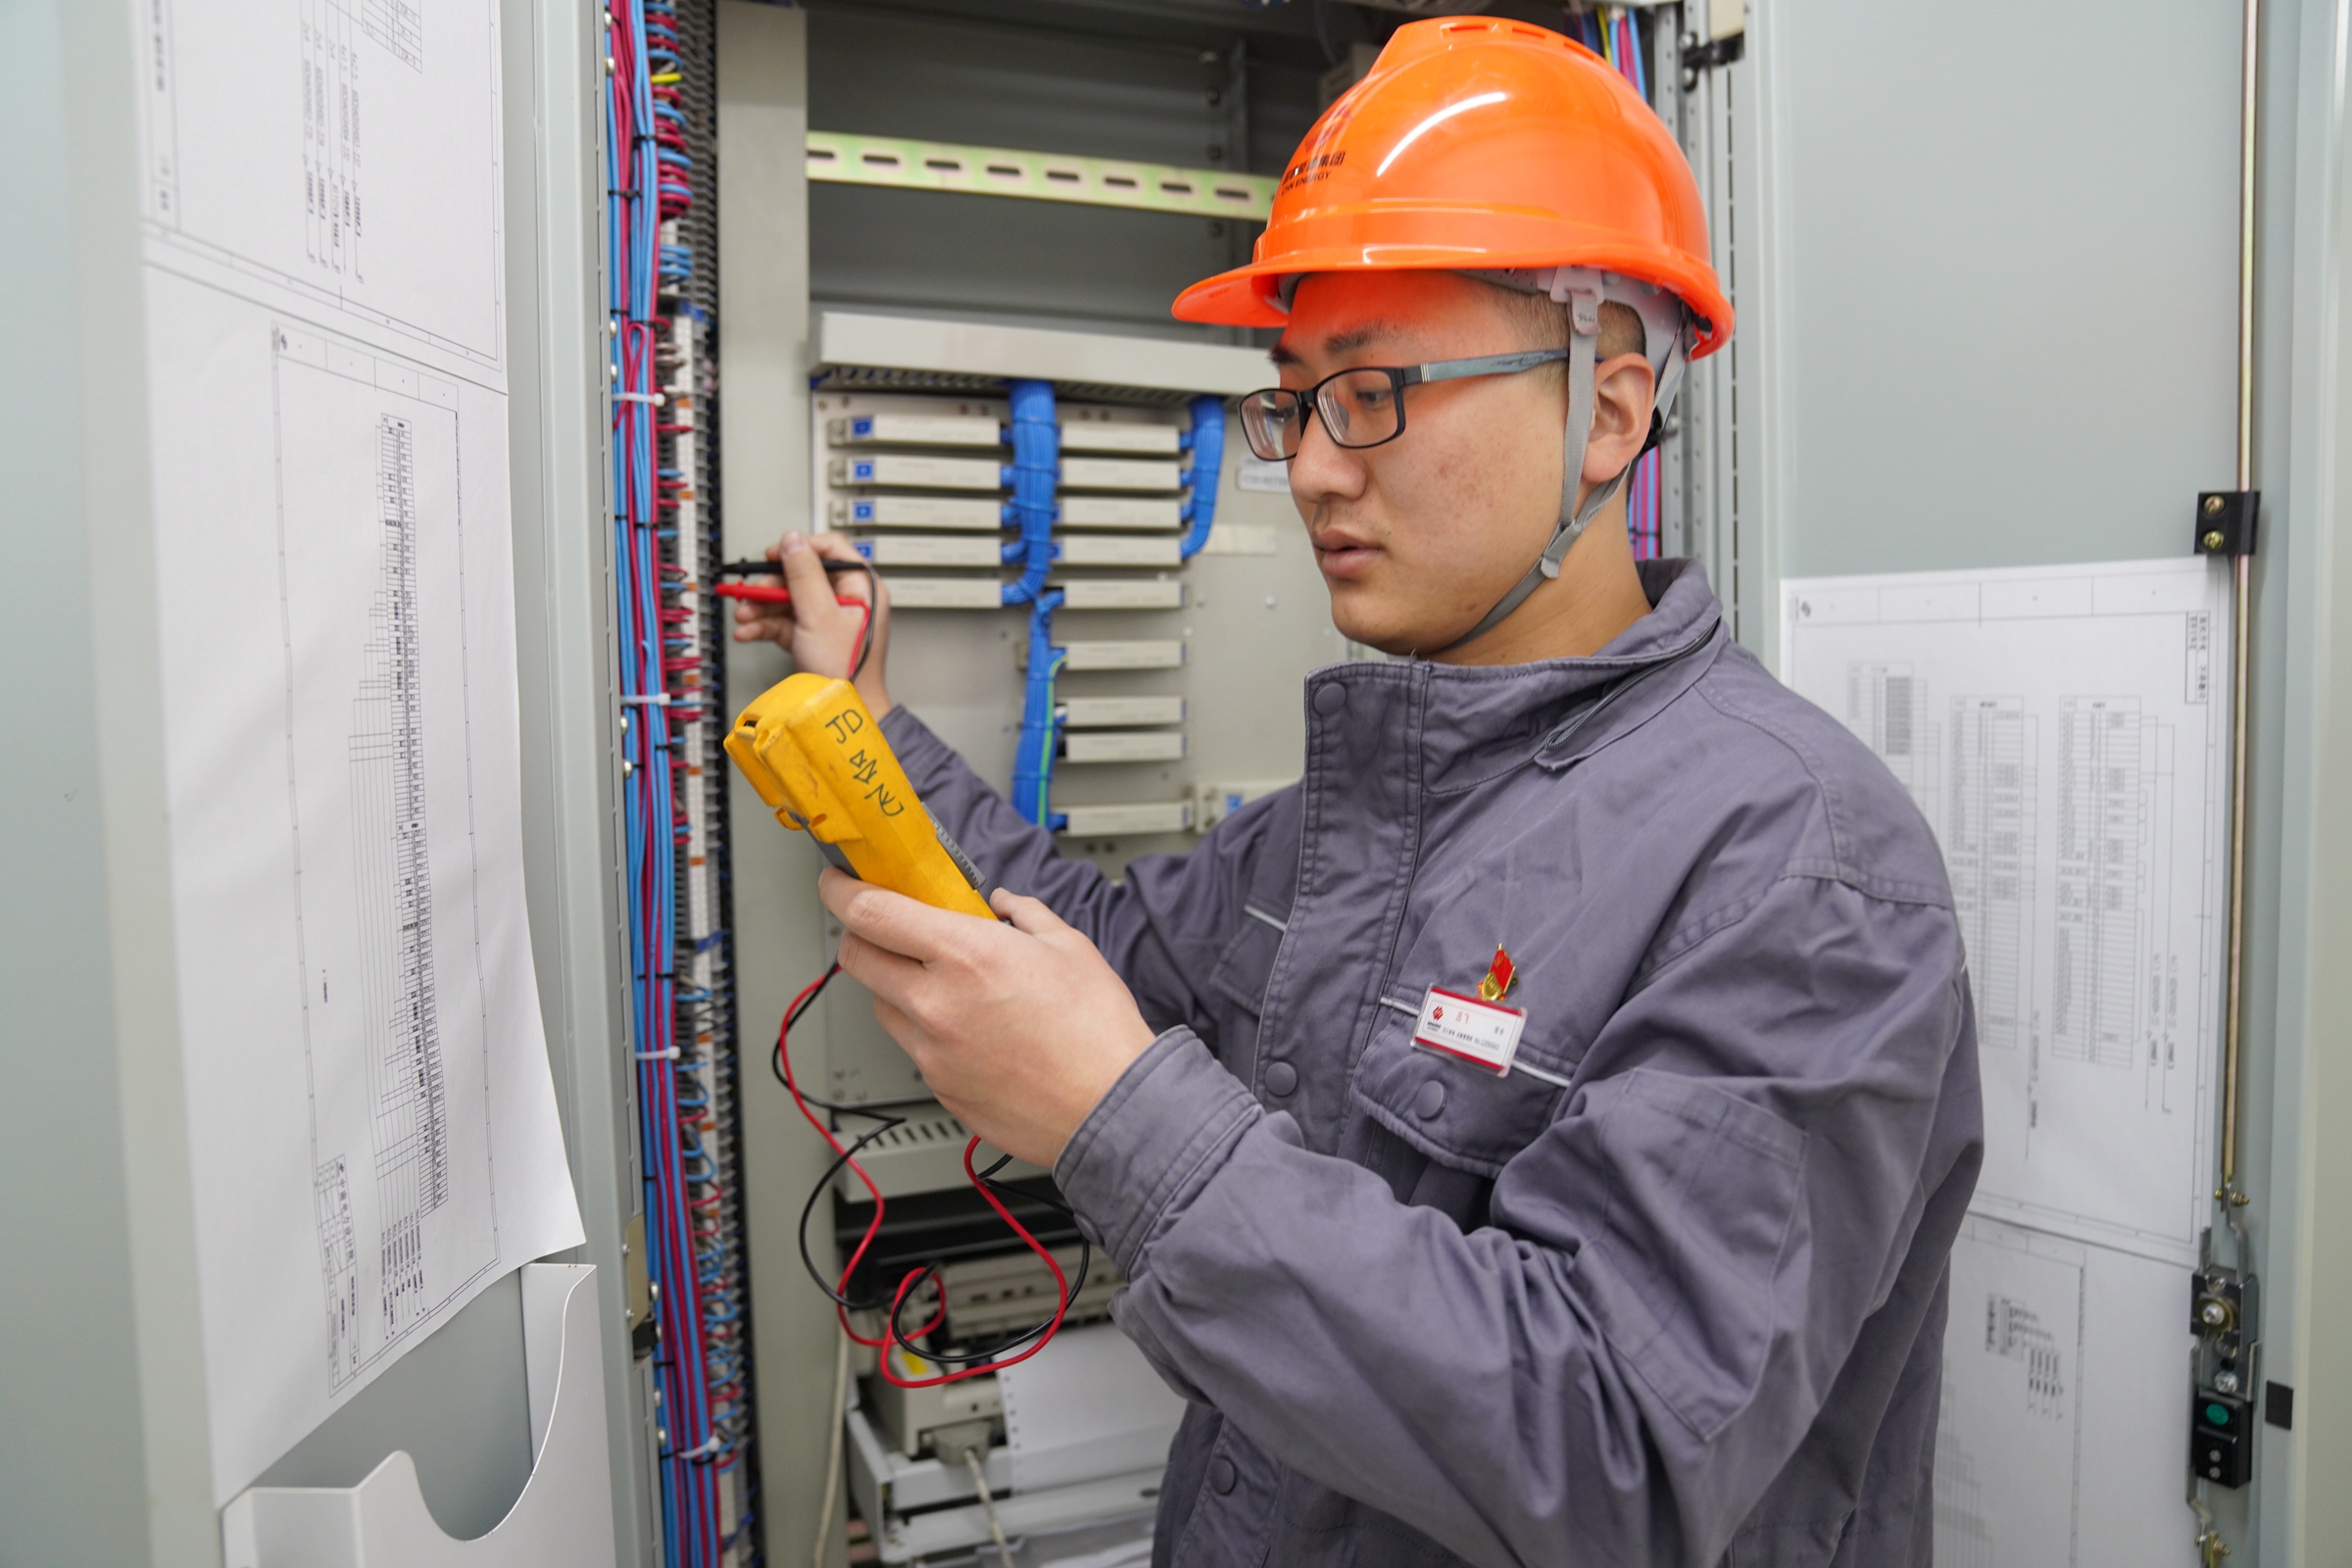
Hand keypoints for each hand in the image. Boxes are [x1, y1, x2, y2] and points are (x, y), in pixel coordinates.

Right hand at [731, 530, 894, 715]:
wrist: (838, 713)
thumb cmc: (846, 671)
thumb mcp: (819, 615)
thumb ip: (804, 575)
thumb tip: (792, 540)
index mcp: (862, 588)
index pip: (831, 550)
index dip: (801, 548)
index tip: (775, 554)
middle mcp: (846, 600)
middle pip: (803, 575)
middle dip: (772, 584)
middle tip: (752, 592)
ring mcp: (828, 619)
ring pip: (789, 599)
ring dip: (762, 606)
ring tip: (744, 615)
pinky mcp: (811, 637)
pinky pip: (784, 622)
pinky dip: (764, 625)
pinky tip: (748, 631)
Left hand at [820, 868, 1157, 1167]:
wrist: (1113, 1109)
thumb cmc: (1098, 1033)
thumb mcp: (1068, 946)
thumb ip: (1024, 915)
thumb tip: (1003, 905)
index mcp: (966, 955)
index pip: (869, 912)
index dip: (841, 890)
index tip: (839, 881)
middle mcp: (937, 1003)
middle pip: (855, 958)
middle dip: (861, 935)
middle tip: (885, 927)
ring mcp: (932, 1052)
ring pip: (881, 1005)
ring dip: (895, 985)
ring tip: (944, 984)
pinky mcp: (941, 1088)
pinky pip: (914, 1048)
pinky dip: (928, 1031)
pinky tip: (971, 1029)